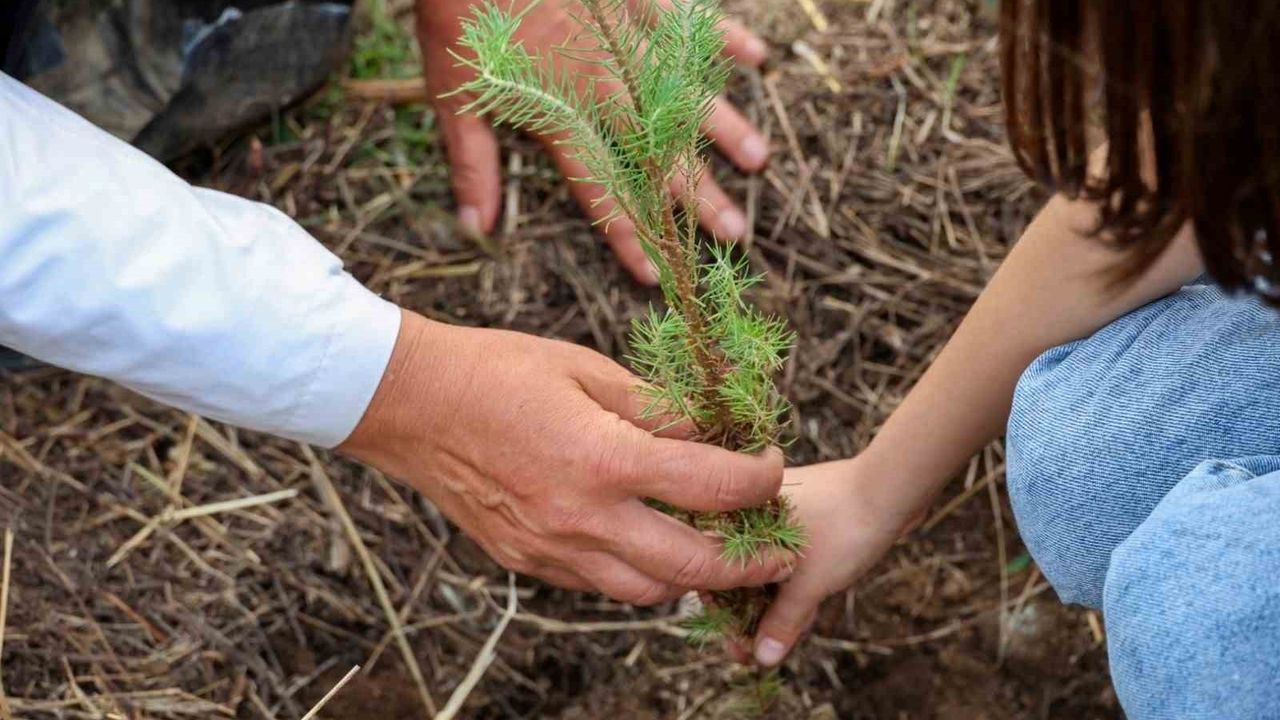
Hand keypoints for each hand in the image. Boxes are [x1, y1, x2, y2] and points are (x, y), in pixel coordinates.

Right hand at [340, 310, 793, 603]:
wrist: (411, 405)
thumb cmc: (499, 371)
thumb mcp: (586, 369)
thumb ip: (654, 408)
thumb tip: (711, 432)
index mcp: (605, 458)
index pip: (713, 485)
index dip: (759, 477)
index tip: (771, 464)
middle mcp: (583, 517)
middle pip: (692, 565)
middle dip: (750, 562)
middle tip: (779, 549)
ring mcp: (552, 548)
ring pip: (648, 591)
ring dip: (693, 576)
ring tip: (718, 550)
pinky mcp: (527, 561)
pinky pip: (600, 585)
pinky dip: (638, 574)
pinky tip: (649, 543)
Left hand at [415, 0, 770, 284]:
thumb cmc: (456, 19)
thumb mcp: (453, 97)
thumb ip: (472, 164)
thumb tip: (475, 228)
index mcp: (558, 114)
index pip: (599, 188)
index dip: (626, 233)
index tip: (652, 272)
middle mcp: (601, 84)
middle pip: (656, 151)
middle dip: (696, 196)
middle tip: (735, 232)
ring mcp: (622, 39)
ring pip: (681, 92)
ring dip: (722, 126)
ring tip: (758, 160)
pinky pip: (683, 22)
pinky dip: (720, 37)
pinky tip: (757, 57)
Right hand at [742, 460, 920, 665]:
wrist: (892, 489)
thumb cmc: (842, 528)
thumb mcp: (807, 584)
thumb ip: (782, 622)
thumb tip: (762, 658)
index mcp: (739, 517)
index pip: (718, 574)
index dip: (726, 619)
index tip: (738, 650)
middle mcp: (753, 512)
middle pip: (741, 575)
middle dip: (750, 618)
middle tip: (755, 655)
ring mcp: (781, 515)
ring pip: (766, 569)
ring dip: (772, 606)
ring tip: (778, 643)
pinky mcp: (807, 520)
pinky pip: (789, 560)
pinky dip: (793, 588)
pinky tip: (801, 617)